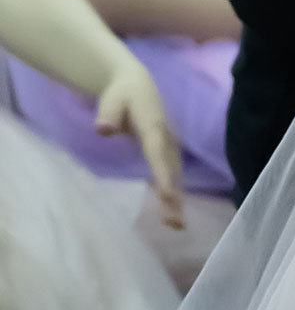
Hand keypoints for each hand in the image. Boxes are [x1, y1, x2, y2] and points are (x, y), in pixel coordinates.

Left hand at [95, 58, 182, 226]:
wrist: (136, 84)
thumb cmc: (121, 93)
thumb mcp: (111, 99)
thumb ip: (108, 114)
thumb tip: (103, 129)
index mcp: (153, 127)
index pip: (158, 154)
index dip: (164, 175)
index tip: (168, 196)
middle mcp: (166, 140)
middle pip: (171, 171)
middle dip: (174, 196)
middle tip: (175, 222)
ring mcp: (168, 148)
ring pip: (174, 176)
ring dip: (176, 200)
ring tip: (176, 225)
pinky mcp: (164, 154)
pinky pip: (169, 176)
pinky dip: (171, 195)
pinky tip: (170, 216)